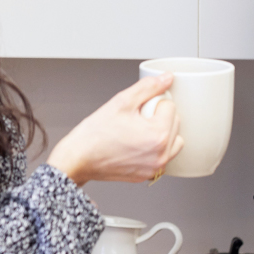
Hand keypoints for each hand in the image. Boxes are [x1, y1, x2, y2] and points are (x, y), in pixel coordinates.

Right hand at [47, 74, 183, 186]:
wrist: (78, 158)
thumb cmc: (95, 134)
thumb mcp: (122, 102)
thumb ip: (148, 87)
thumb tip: (167, 78)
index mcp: (158, 135)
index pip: (170, 106)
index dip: (153, 102)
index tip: (137, 108)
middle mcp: (161, 154)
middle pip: (175, 123)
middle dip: (159, 116)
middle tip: (136, 118)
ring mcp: (155, 167)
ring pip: (172, 141)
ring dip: (161, 132)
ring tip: (138, 131)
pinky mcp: (147, 175)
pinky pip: (161, 156)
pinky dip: (154, 148)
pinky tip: (135, 145)